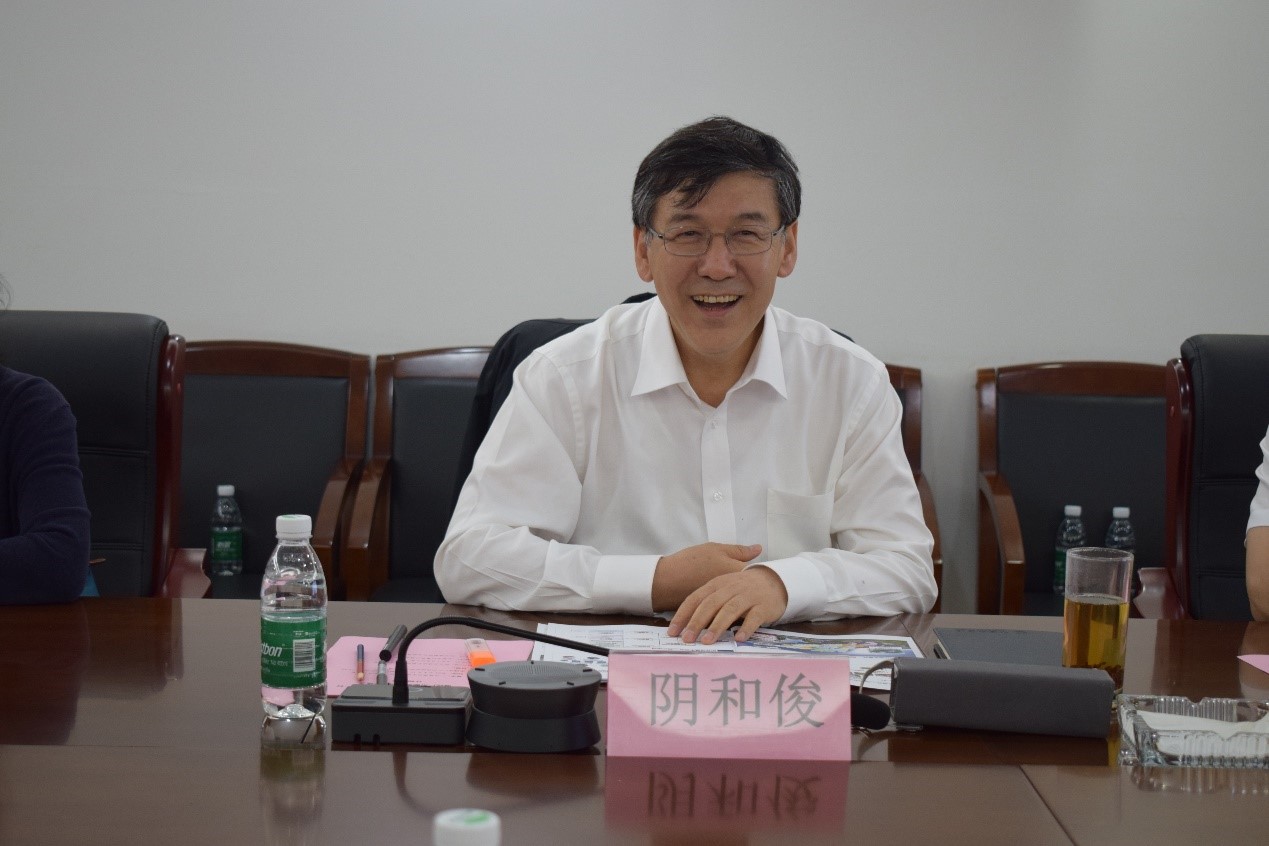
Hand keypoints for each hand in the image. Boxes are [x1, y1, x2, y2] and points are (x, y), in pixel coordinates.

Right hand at [651, 543, 761, 611]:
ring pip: (738, 607)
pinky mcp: (711, 614)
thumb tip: (758, 549)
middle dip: (751, 595)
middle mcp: (733, 592)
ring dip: (739, 607)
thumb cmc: (691, 562)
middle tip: (748, 592)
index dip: (760, 576)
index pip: (758, 577)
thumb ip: (739, 551)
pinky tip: (723, 614)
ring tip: (741, 609)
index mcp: (736, 575)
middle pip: (750, 595)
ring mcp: (722, 605)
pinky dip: (725, 613)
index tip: (760, 575)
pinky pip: (724, 614)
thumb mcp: (715, 550)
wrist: (666, 580)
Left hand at [667, 566, 788, 644]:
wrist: (774, 580)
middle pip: (711, 604)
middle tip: (687, 639)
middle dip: (697, 622)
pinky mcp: (764, 606)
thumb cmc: (742, 590)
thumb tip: (685, 625)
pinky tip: (738, 638)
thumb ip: (706, 604)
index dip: (683, 614)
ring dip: (717, 626)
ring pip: (730, 610)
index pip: (696, 598)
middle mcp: (731, 588)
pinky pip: (754, 617)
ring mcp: (748, 596)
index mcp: (717, 584)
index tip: (672, 631)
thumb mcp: (723, 591)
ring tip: (707, 641)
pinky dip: (746, 628)